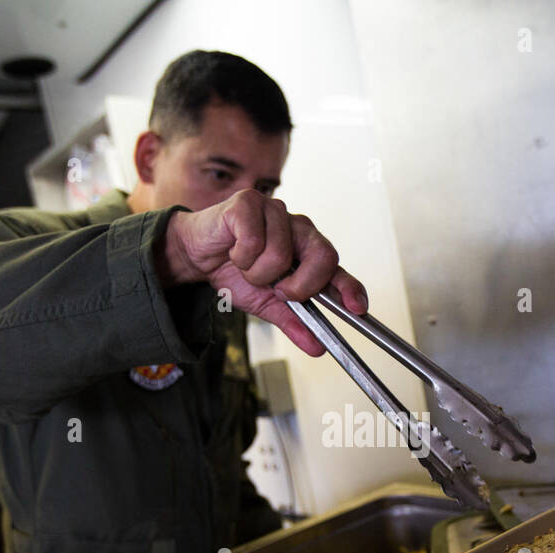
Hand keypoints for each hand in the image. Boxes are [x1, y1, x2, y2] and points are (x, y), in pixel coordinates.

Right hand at [160, 189, 368, 355]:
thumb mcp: (266, 305)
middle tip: (278, 289)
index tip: (357, 308)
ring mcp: (276, 211)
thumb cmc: (234, 271)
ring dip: (257, 272)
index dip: (350, 287)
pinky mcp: (250, 202)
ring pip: (281, 254)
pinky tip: (233, 249)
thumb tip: (317, 347)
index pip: (337, 268)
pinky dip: (240, 256)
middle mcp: (299, 227)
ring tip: (245, 264)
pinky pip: (254, 241)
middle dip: (300, 284)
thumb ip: (293, 322)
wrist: (197, 255)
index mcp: (308, 251)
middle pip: (323, 256)